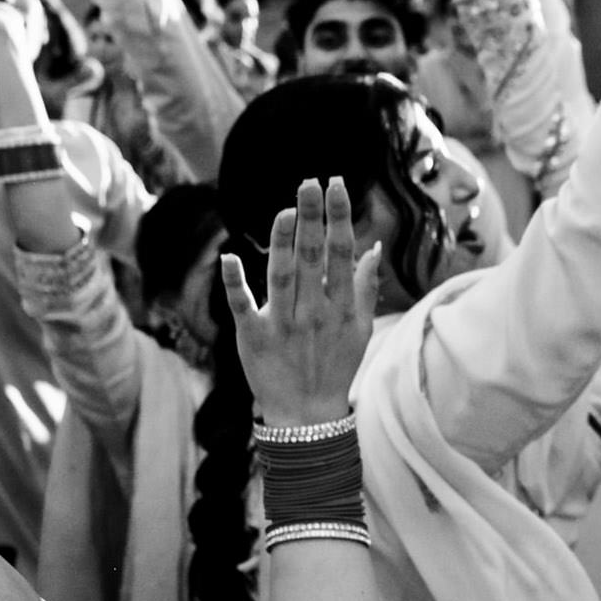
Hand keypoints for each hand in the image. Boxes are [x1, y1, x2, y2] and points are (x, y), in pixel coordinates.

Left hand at [220, 177, 380, 425]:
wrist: (308, 418)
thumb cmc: (335, 367)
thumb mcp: (359, 329)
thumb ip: (364, 286)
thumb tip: (371, 246)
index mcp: (339, 306)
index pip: (340, 252)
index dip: (338, 217)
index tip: (336, 184)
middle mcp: (313, 312)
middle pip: (313, 257)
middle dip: (312, 217)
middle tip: (309, 181)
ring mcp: (283, 325)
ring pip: (283, 276)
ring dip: (284, 242)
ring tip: (286, 210)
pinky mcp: (254, 338)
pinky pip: (243, 307)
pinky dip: (235, 284)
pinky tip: (229, 257)